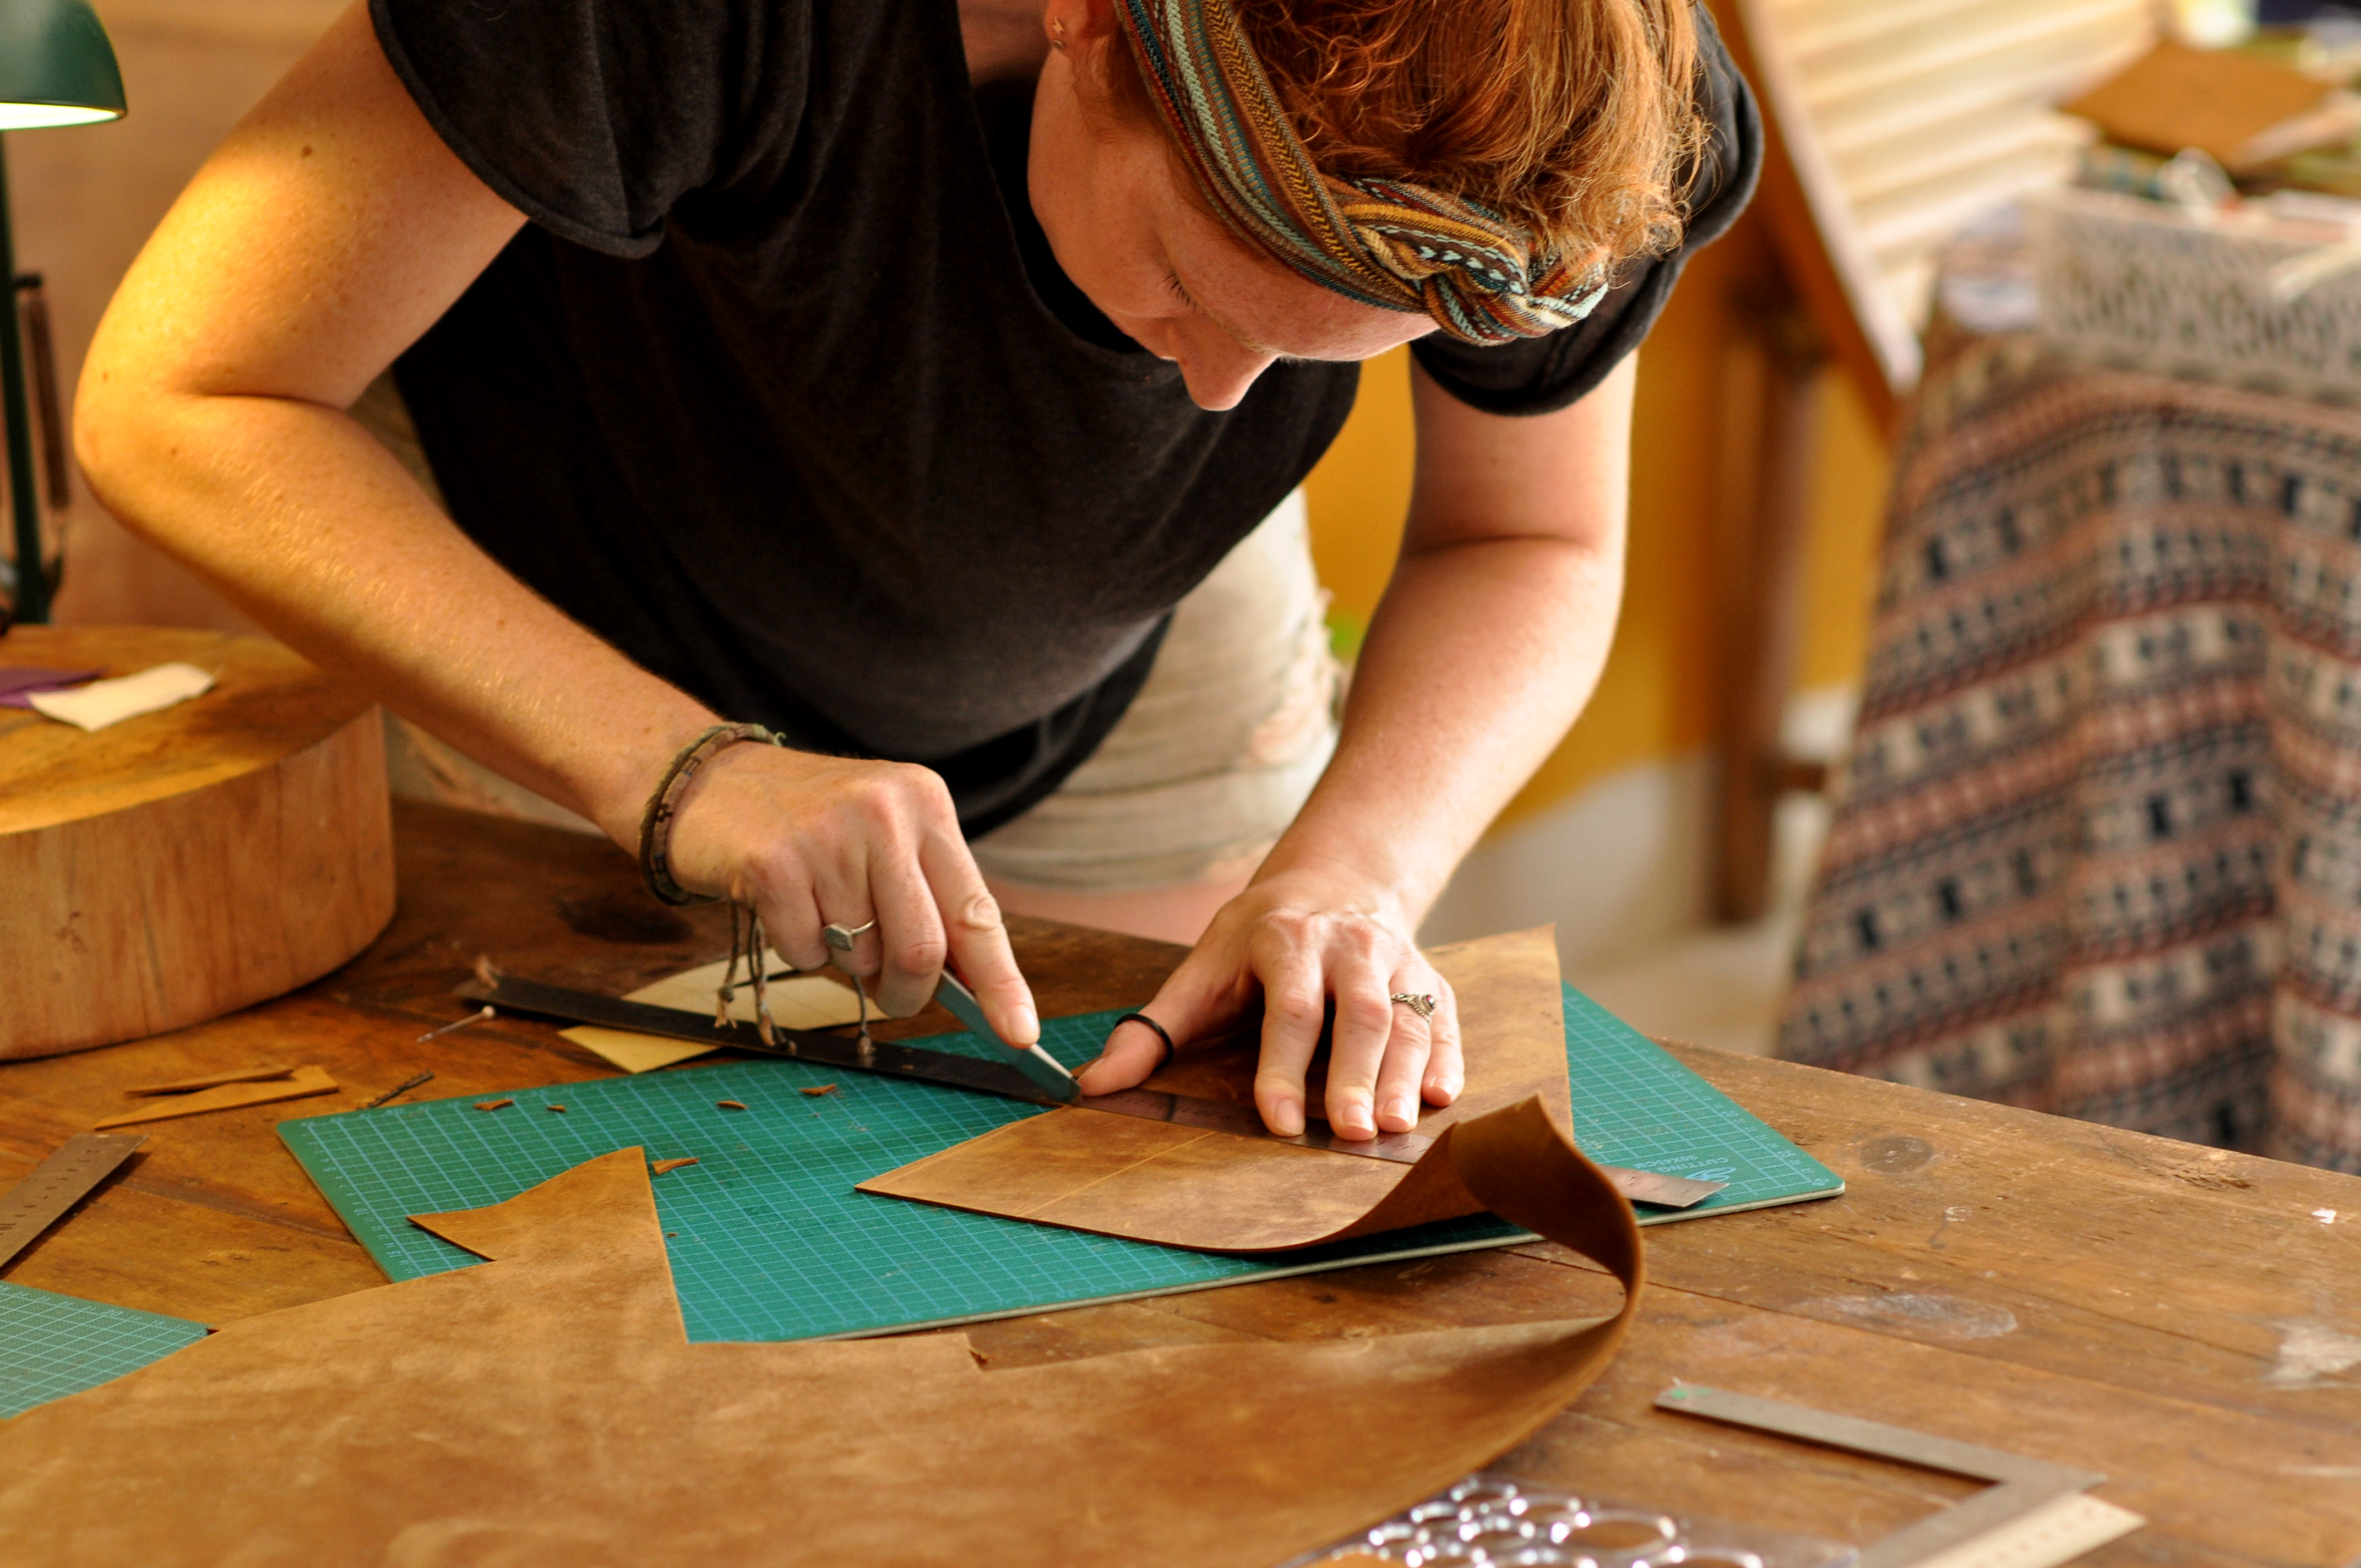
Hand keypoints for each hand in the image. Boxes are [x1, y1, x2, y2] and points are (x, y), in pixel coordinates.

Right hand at [658, 740, 1039, 1043]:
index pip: (977, 910)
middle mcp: (884, 810)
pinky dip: (797, 949)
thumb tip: (973, 988)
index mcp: (926, 802)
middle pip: (922, 949)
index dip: (1001, 981)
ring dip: (843, 960)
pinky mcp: (771, 862)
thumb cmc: (811, 824)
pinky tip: (783, 904)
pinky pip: (803, 953)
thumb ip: (930, 899)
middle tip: (891, 994)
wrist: (710, 782)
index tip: (1021, 1032)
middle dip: (908, 992)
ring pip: (860, 956)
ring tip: (820, 911)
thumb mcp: (885, 836)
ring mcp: (827, 833)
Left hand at [1071, 867, 1461, 1137]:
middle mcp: (1348, 946)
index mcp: (1285, 941)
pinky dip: (1449, 1058)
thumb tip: (1091, 1086)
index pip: (1289, 1008)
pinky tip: (1443, 1098)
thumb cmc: (1257, 940)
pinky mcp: (1430, 980)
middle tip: (1352, 1133)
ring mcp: (1396, 961)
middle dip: (1355, 1075)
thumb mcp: (1201, 970)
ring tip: (1394, 1128)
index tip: (1281, 1121)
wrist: (1334, 880)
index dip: (1284, 1066)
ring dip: (1405, 1076)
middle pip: (1358, 1013)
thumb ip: (1152, 1031)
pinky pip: (1446, 1019)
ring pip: (1407, 1019)